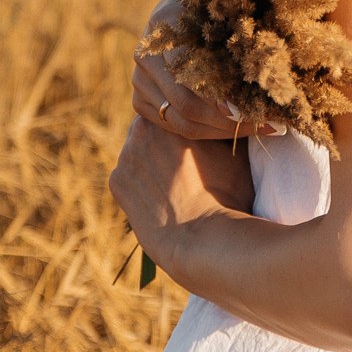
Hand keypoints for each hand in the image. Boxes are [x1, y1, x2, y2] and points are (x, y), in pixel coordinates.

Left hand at [109, 115, 256, 275]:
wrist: (203, 240)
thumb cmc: (227, 194)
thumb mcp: (235, 153)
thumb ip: (224, 130)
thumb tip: (231, 117)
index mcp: (172, 116)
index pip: (174, 110)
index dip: (184, 124)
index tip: (194, 137)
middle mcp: (142, 129)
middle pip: (152, 128)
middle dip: (164, 140)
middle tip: (183, 161)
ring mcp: (125, 156)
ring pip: (137, 152)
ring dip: (150, 161)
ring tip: (172, 183)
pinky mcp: (116, 182)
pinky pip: (128, 177)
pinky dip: (139, 185)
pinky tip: (158, 199)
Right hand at [132, 0, 281, 140]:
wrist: (180, 9)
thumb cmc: (211, 8)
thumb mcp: (223, 11)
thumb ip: (237, 36)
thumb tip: (268, 73)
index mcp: (162, 26)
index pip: (192, 72)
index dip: (223, 96)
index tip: (254, 108)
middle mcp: (145, 56)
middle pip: (187, 106)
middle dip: (231, 121)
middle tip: (269, 124)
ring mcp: (139, 81)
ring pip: (183, 123)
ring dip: (225, 131)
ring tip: (261, 127)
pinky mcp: (140, 101)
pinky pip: (177, 128)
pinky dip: (210, 133)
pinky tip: (237, 128)